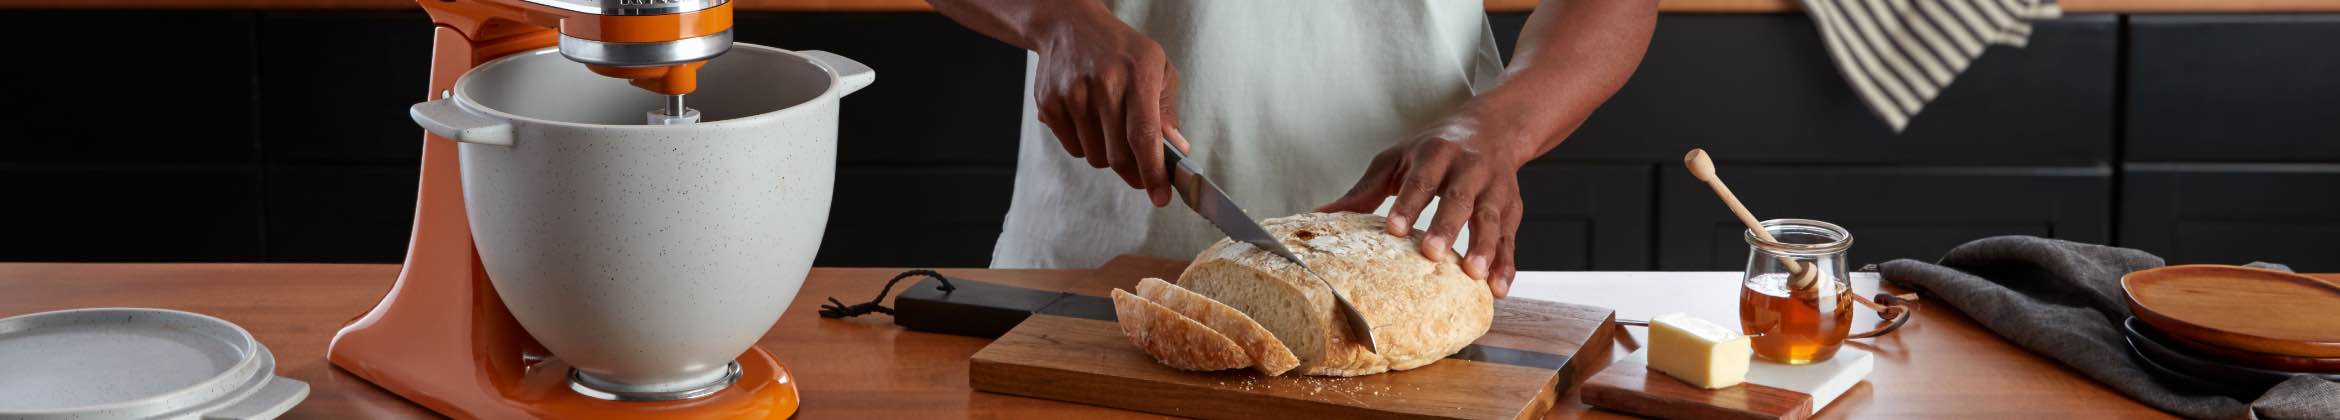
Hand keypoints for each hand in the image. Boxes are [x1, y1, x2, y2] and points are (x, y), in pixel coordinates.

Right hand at [1032, 9, 1187, 206]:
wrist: (1069, 26)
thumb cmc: (1121, 50)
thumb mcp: (1157, 68)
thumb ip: (1167, 111)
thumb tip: (1176, 150)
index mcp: (1137, 74)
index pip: (1144, 135)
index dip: (1153, 172)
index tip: (1160, 196)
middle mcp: (1103, 84)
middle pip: (1118, 155)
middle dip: (1134, 172)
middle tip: (1142, 170)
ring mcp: (1072, 95)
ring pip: (1095, 157)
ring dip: (1107, 155)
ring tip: (1110, 126)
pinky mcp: (1049, 104)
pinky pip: (1074, 148)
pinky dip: (1085, 144)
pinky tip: (1089, 118)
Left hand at [1317, 110, 1530, 297]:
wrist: (1493, 128)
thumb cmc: (1435, 149)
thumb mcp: (1398, 160)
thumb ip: (1364, 191)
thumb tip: (1319, 215)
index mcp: (1436, 153)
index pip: (1420, 180)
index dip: (1408, 204)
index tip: (1393, 229)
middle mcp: (1469, 168)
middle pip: (1459, 198)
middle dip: (1447, 226)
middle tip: (1432, 253)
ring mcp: (1494, 188)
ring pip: (1491, 218)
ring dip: (1484, 247)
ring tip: (1473, 275)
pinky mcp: (1513, 208)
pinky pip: (1511, 238)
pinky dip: (1507, 264)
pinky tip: (1498, 288)